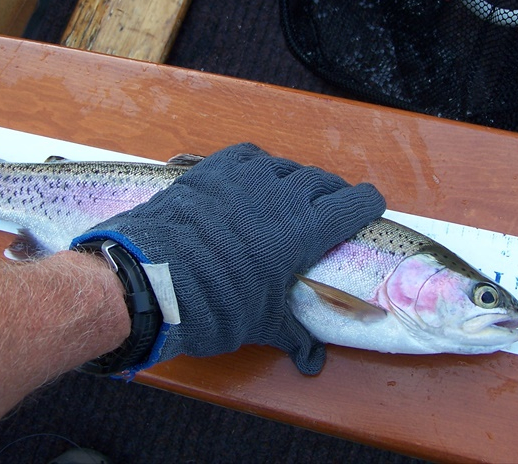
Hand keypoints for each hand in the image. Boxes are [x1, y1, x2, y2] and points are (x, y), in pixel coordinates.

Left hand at [73, 143, 384, 374]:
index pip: (355, 201)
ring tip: (290, 197)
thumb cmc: (214, 303)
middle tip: (330, 209)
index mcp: (305, 228)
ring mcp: (244, 176)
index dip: (367, 205)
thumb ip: (294, 336)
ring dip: (296, 180)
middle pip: (323, 180)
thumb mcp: (260, 323)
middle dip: (333, 193)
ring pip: (286, 166)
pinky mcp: (212, 169)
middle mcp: (280, 193)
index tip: (368, 210)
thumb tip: (312, 362)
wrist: (149, 278)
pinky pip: (248, 155)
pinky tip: (252, 179)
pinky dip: (259, 165)